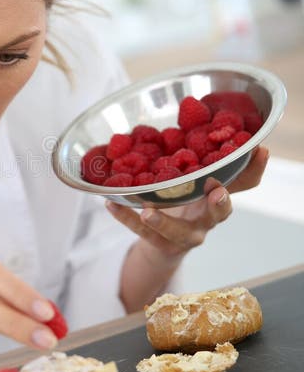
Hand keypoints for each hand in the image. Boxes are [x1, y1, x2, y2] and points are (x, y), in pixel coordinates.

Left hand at [107, 146, 269, 263]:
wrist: (165, 244)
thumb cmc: (185, 204)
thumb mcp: (199, 182)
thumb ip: (205, 160)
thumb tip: (214, 126)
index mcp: (217, 198)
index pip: (244, 184)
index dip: (254, 169)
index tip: (259, 151)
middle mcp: (206, 219)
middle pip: (219, 214)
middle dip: (220, 203)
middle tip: (216, 190)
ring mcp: (184, 236)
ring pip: (177, 232)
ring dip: (163, 221)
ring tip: (147, 210)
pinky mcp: (161, 245)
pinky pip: (142, 233)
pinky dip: (126, 218)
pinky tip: (111, 204)